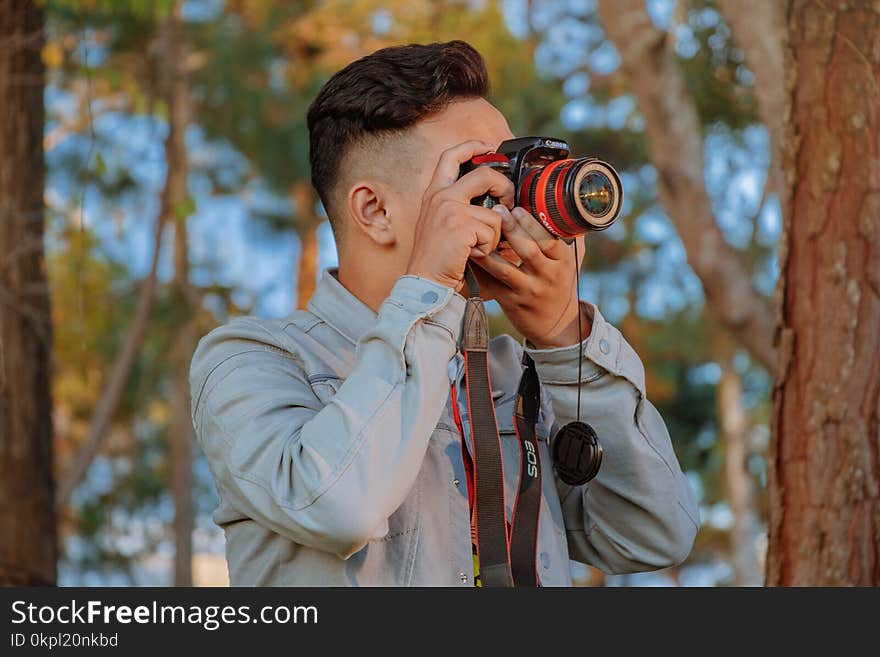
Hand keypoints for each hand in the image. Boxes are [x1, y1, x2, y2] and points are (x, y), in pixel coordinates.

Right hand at [406, 140, 513, 290]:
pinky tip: (472, 254)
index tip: (488, 147)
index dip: (472, 146)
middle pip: (485, 175)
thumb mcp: (442, 223)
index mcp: (435, 193)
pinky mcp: (461, 225)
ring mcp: (450, 209)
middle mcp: (441, 196)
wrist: (424, 281)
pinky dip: (489, 247)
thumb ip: (461, 206)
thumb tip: (495, 201)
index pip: (451, 156)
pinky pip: (493, 231)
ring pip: (495, 213)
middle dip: (504, 188)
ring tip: (475, 247)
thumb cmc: (437, 258)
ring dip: (493, 235)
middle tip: (507, 203)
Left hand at [470, 205, 590, 348]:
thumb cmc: (561, 284)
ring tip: (479, 231)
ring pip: (506, 269)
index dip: (532, 224)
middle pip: (529, 251)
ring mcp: (527, 290)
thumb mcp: (573, 261)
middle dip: (512, 229)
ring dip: (491, 250)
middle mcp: (547, 276)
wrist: (555, 324)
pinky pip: (492, 283)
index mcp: (563, 262)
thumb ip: (572, 236)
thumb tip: (572, 206)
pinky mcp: (510, 301)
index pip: (549, 240)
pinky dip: (481, 269)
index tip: (518, 208)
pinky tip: (470, 254)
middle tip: (497, 210)